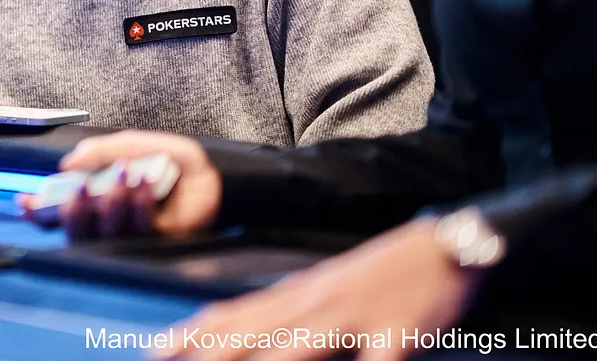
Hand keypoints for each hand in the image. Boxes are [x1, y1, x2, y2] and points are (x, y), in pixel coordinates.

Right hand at [16, 130, 220, 239]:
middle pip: (77, 230)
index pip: (59, 213)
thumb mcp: (134, 144)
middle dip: (74, 211)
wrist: (213, 173)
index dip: (39, 210)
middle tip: (81, 188)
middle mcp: (109, 221)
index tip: (24, 200)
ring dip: (110, 204)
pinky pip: (140, 229)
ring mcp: (132, 234)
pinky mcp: (157, 241)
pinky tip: (143, 184)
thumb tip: (68, 164)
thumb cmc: (171, 160)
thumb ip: (103, 151)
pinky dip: (139, 203)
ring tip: (124, 176)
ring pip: (106, 231)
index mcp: (97, 199)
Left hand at [152, 218, 479, 360]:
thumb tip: (238, 333)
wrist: (442, 246)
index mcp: (298, 296)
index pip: (233, 315)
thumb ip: (283, 315)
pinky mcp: (398, 334)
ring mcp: (354, 318)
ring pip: (302, 344)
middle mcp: (316, 305)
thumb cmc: (376, 279)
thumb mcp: (322, 293)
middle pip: (255, 332)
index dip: (192, 334)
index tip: (155, 349)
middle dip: (212, 354)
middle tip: (168, 360)